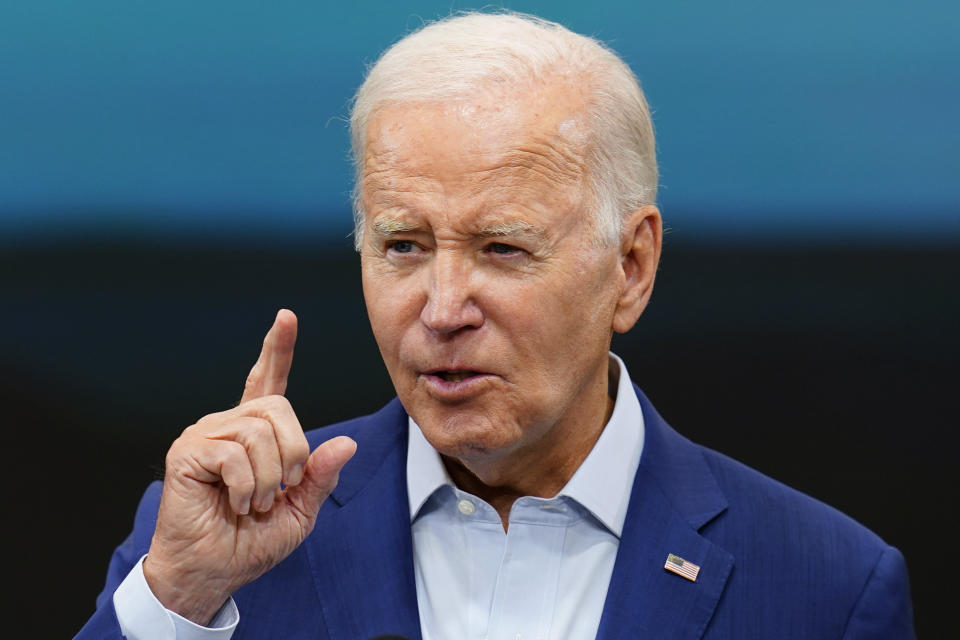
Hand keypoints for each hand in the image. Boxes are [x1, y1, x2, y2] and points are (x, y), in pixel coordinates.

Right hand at [143, 309, 355, 623]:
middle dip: (294, 454)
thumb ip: (320, 476)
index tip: (286, 317)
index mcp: (255, 434)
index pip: (268, 382)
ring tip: (253, 502)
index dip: (278, 349)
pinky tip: (235, 503)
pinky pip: (234, 453)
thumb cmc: (250, 542)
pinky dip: (245, 486)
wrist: (213, 572)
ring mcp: (205, 434)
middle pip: (279, 410)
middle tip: (280, 490)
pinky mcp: (187, 451)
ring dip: (268, 478)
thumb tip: (347, 443)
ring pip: (259, 431)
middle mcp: (229, 424)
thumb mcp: (300, 511)